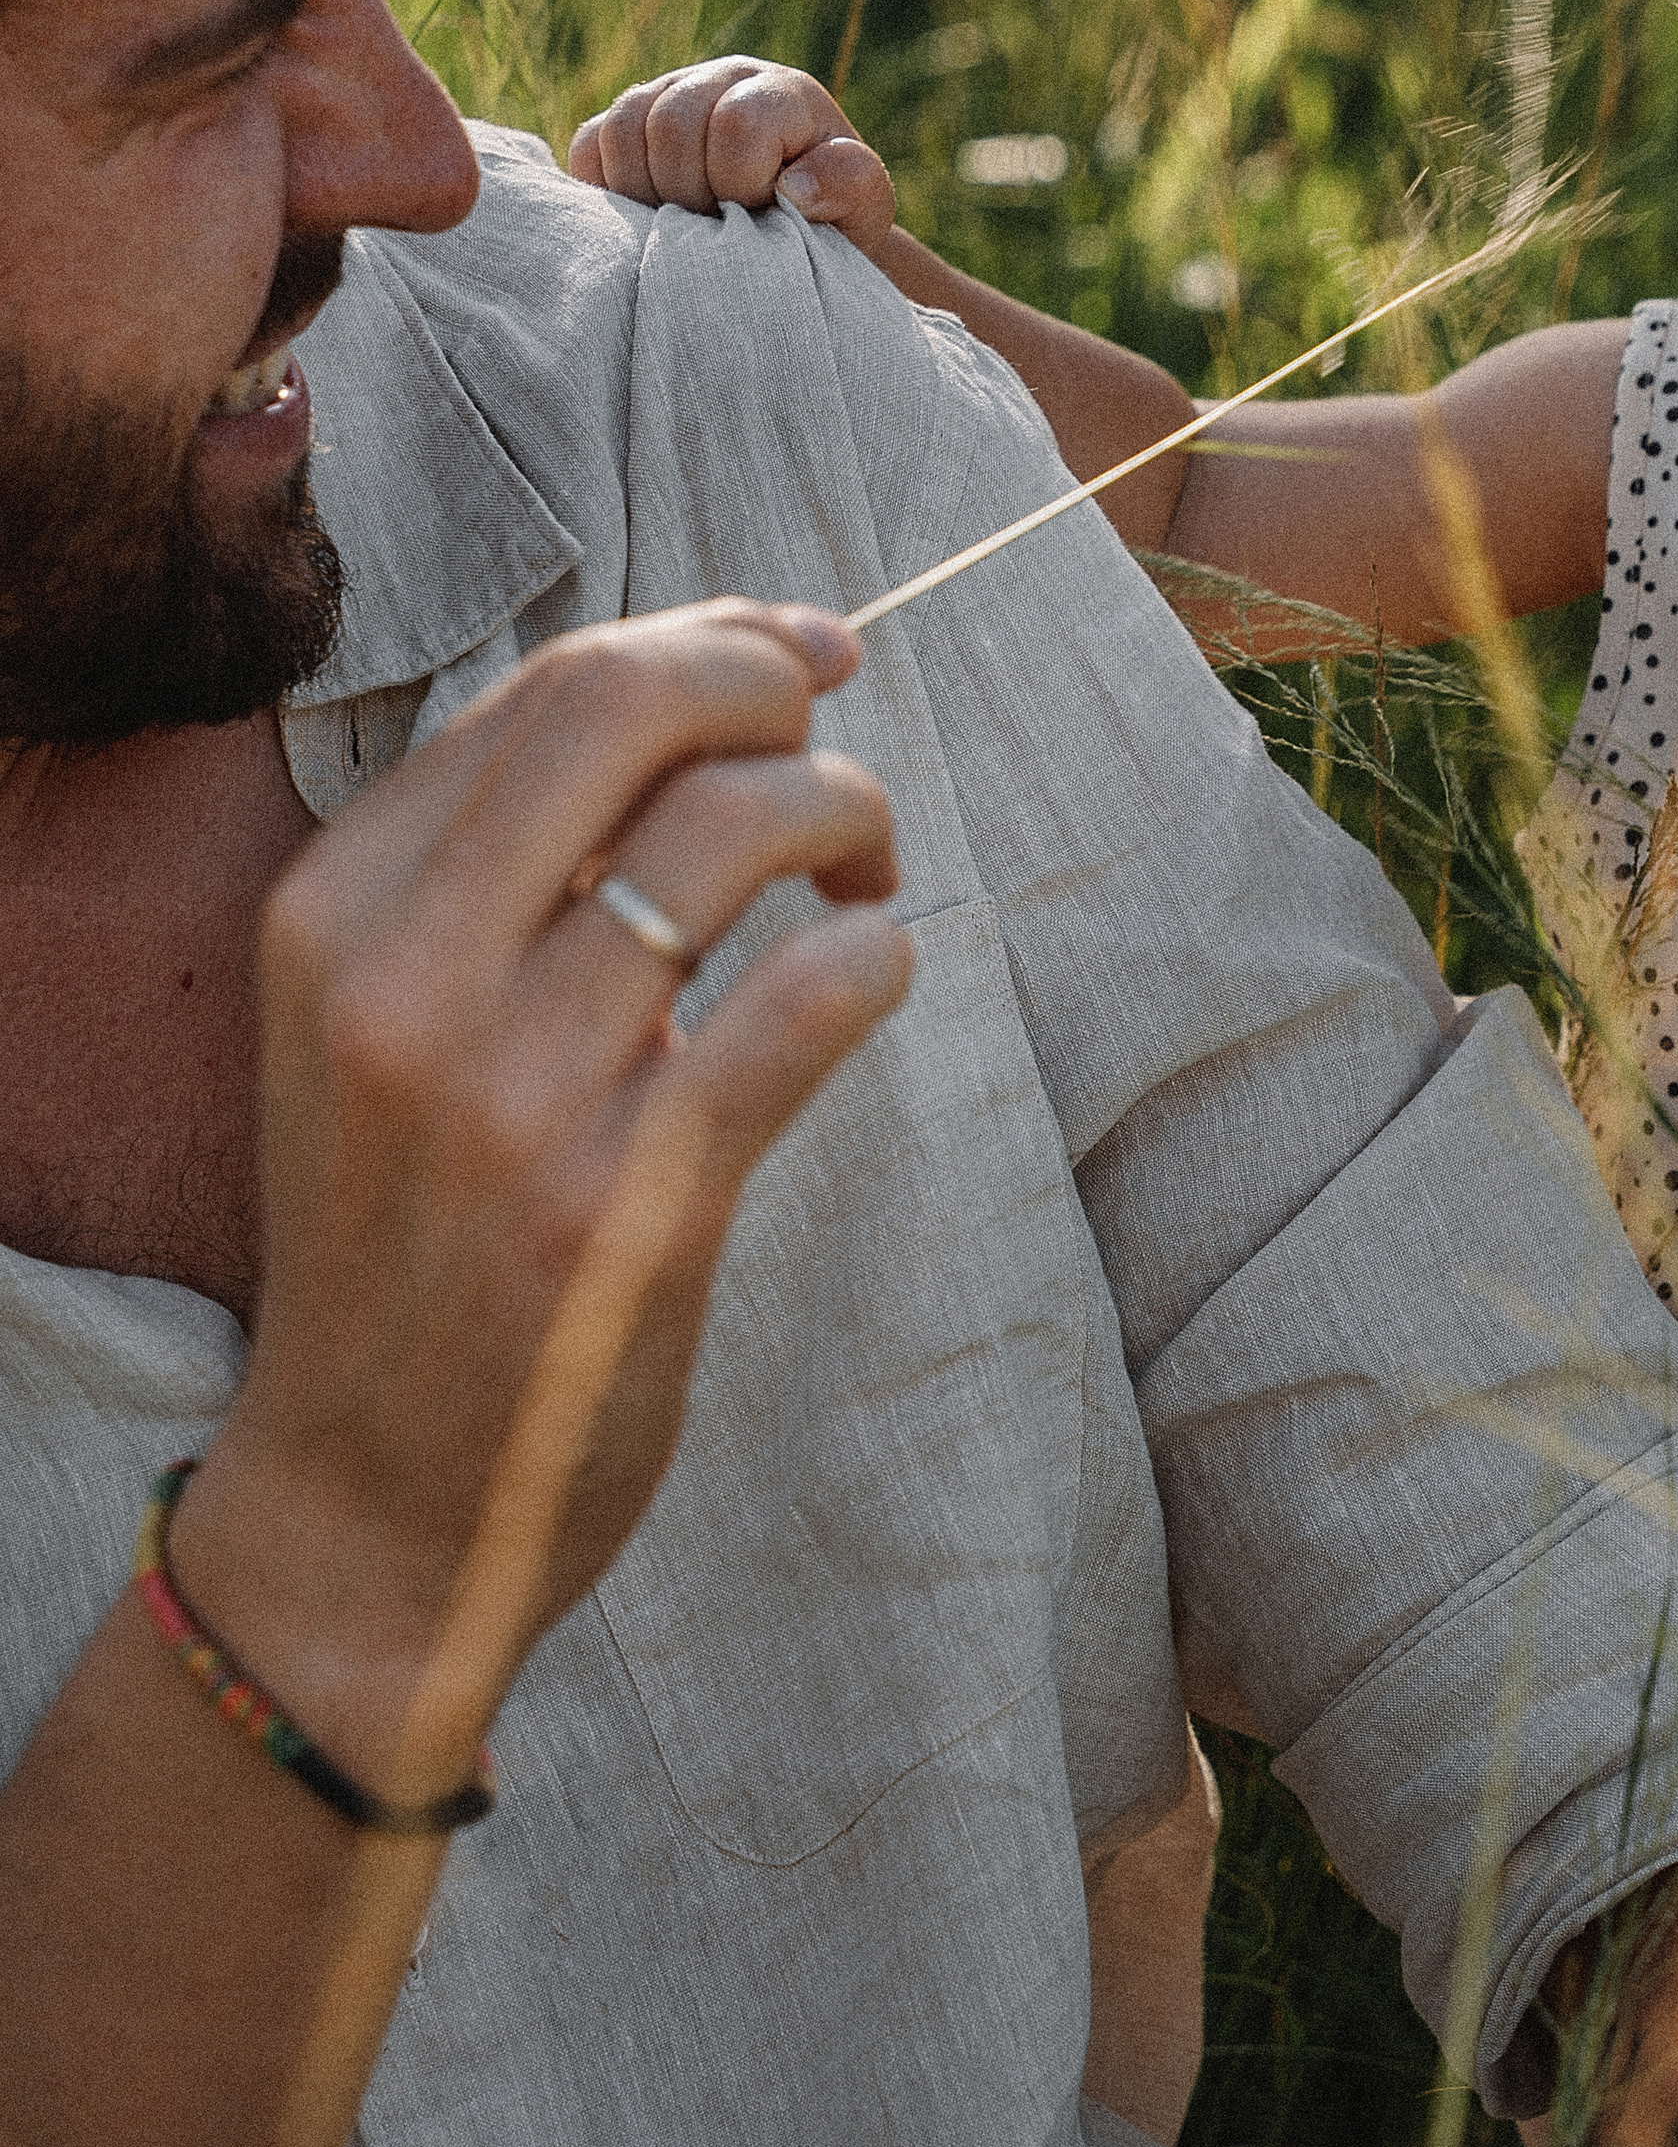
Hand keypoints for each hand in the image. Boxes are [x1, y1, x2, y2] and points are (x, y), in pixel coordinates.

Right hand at [174, 599, 910, 1800]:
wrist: (365, 1504)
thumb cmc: (405, 1245)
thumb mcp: (373, 1031)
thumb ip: (485, 878)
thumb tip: (682, 702)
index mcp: (333, 914)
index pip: (542, 690)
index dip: (701, 642)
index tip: (795, 658)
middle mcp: (406, 981)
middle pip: (623, 704)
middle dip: (767, 680)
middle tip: (834, 732)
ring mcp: (518, 1094)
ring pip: (733, 828)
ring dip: (846, 813)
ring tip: (864, 874)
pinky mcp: (633, 1204)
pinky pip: (805, 1000)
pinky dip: (874, 951)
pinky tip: (872, 969)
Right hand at [567, 56, 897, 253]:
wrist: (801, 227)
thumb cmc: (834, 221)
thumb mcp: (865, 210)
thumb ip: (850, 187)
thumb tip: (794, 187)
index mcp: (783, 92)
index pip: (735, 127)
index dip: (739, 186)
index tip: (761, 216)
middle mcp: (721, 77)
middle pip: (670, 124)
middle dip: (690, 194)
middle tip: (718, 229)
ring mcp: (667, 92)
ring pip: (621, 129)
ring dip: (646, 194)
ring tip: (685, 227)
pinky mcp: (627, 120)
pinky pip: (589, 146)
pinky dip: (609, 190)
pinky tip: (649, 216)